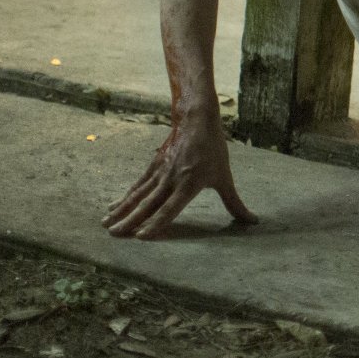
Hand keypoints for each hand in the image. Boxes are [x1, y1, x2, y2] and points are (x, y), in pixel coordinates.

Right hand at [103, 118, 257, 238]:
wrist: (197, 121)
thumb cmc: (213, 150)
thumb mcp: (225, 177)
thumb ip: (234, 202)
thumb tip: (252, 221)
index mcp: (189, 185)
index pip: (170, 208)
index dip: (157, 223)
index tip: (141, 236)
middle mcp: (171, 180)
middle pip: (148, 204)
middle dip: (130, 220)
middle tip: (114, 234)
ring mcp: (160, 173)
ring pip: (138, 195)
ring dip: (122, 210)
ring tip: (106, 224)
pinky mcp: (153, 166)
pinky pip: (137, 185)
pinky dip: (124, 197)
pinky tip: (112, 207)